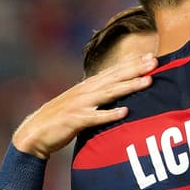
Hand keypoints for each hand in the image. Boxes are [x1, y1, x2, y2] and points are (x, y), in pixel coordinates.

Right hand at [11, 51, 157, 156]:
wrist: (34, 133)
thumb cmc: (60, 120)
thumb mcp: (80, 103)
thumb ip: (97, 97)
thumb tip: (116, 93)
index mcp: (87, 87)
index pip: (113, 71)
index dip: (132, 63)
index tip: (151, 56)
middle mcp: (85, 91)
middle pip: (115, 77)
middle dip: (136, 69)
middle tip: (155, 61)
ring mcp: (80, 104)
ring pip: (109, 93)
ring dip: (129, 86)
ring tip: (147, 81)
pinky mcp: (75, 120)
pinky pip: (95, 117)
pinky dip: (110, 114)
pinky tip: (125, 112)